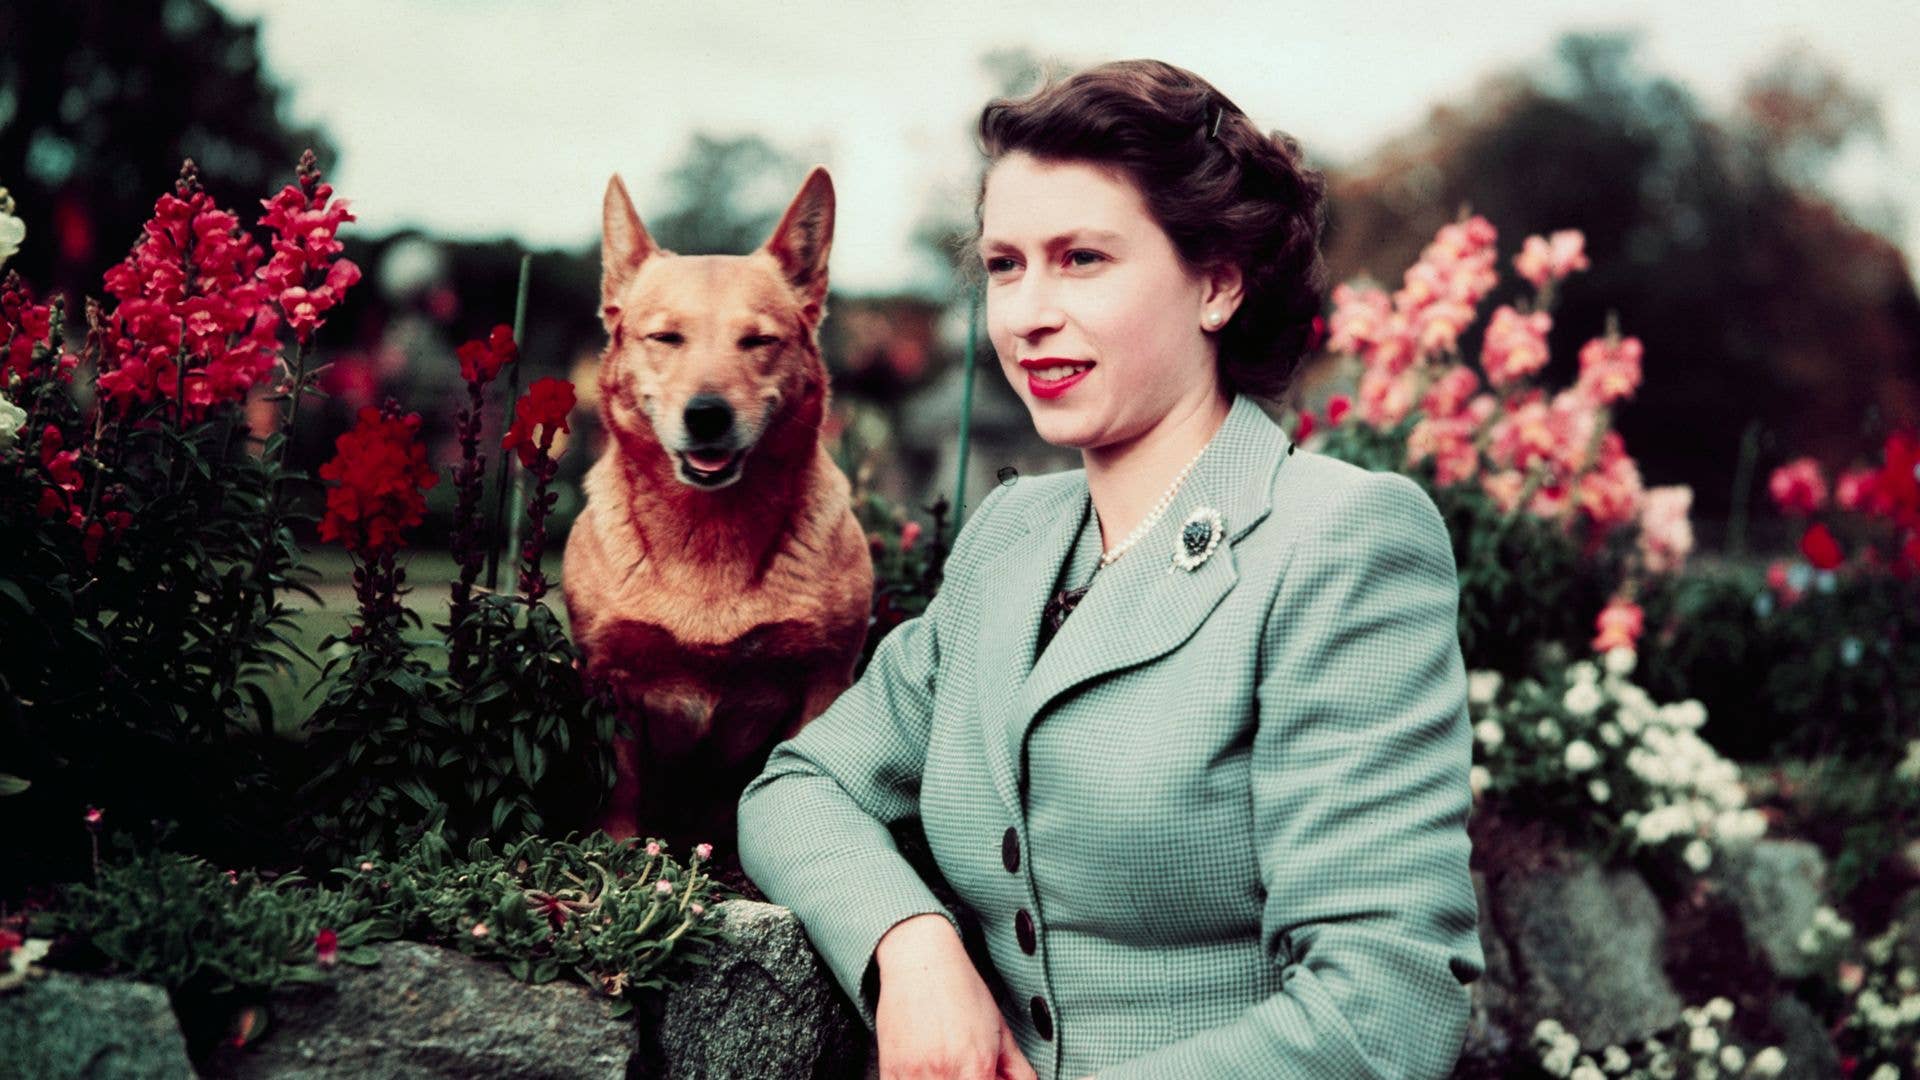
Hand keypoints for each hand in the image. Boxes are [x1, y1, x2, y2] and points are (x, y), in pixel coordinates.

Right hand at [874, 913, 1036, 1079]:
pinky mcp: (890, 1068)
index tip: (986, 1077)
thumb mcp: (1001, 1030)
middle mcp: (946, 1073)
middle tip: (966, 1071)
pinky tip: (924, 1071)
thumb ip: (1019, 1070)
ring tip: (945, 1068)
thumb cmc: (961, 990)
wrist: (920, 960)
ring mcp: (915, 1073)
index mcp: (977, 1066)